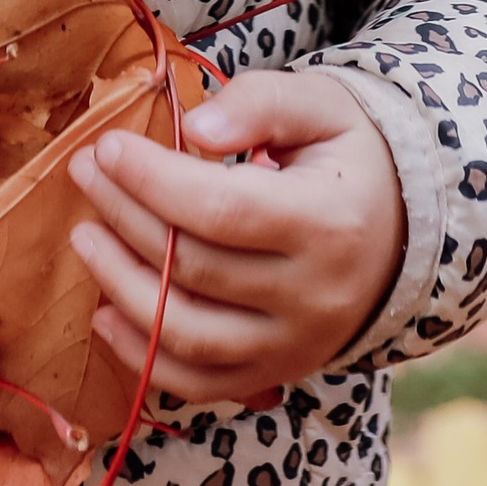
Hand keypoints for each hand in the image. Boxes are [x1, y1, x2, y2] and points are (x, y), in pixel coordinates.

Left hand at [66, 70, 403, 406]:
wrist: (402, 232)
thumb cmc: (349, 158)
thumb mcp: (323, 107)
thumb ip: (262, 102)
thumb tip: (195, 126)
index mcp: (329, 222)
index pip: (222, 209)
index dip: (152, 180)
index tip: (108, 146)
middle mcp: (314, 296)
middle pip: (194, 267)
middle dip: (124, 215)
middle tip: (85, 171)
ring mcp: (295, 345)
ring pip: (188, 334)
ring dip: (121, 286)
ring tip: (84, 236)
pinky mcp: (276, 372)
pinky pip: (199, 384)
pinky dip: (143, 358)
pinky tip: (105, 313)